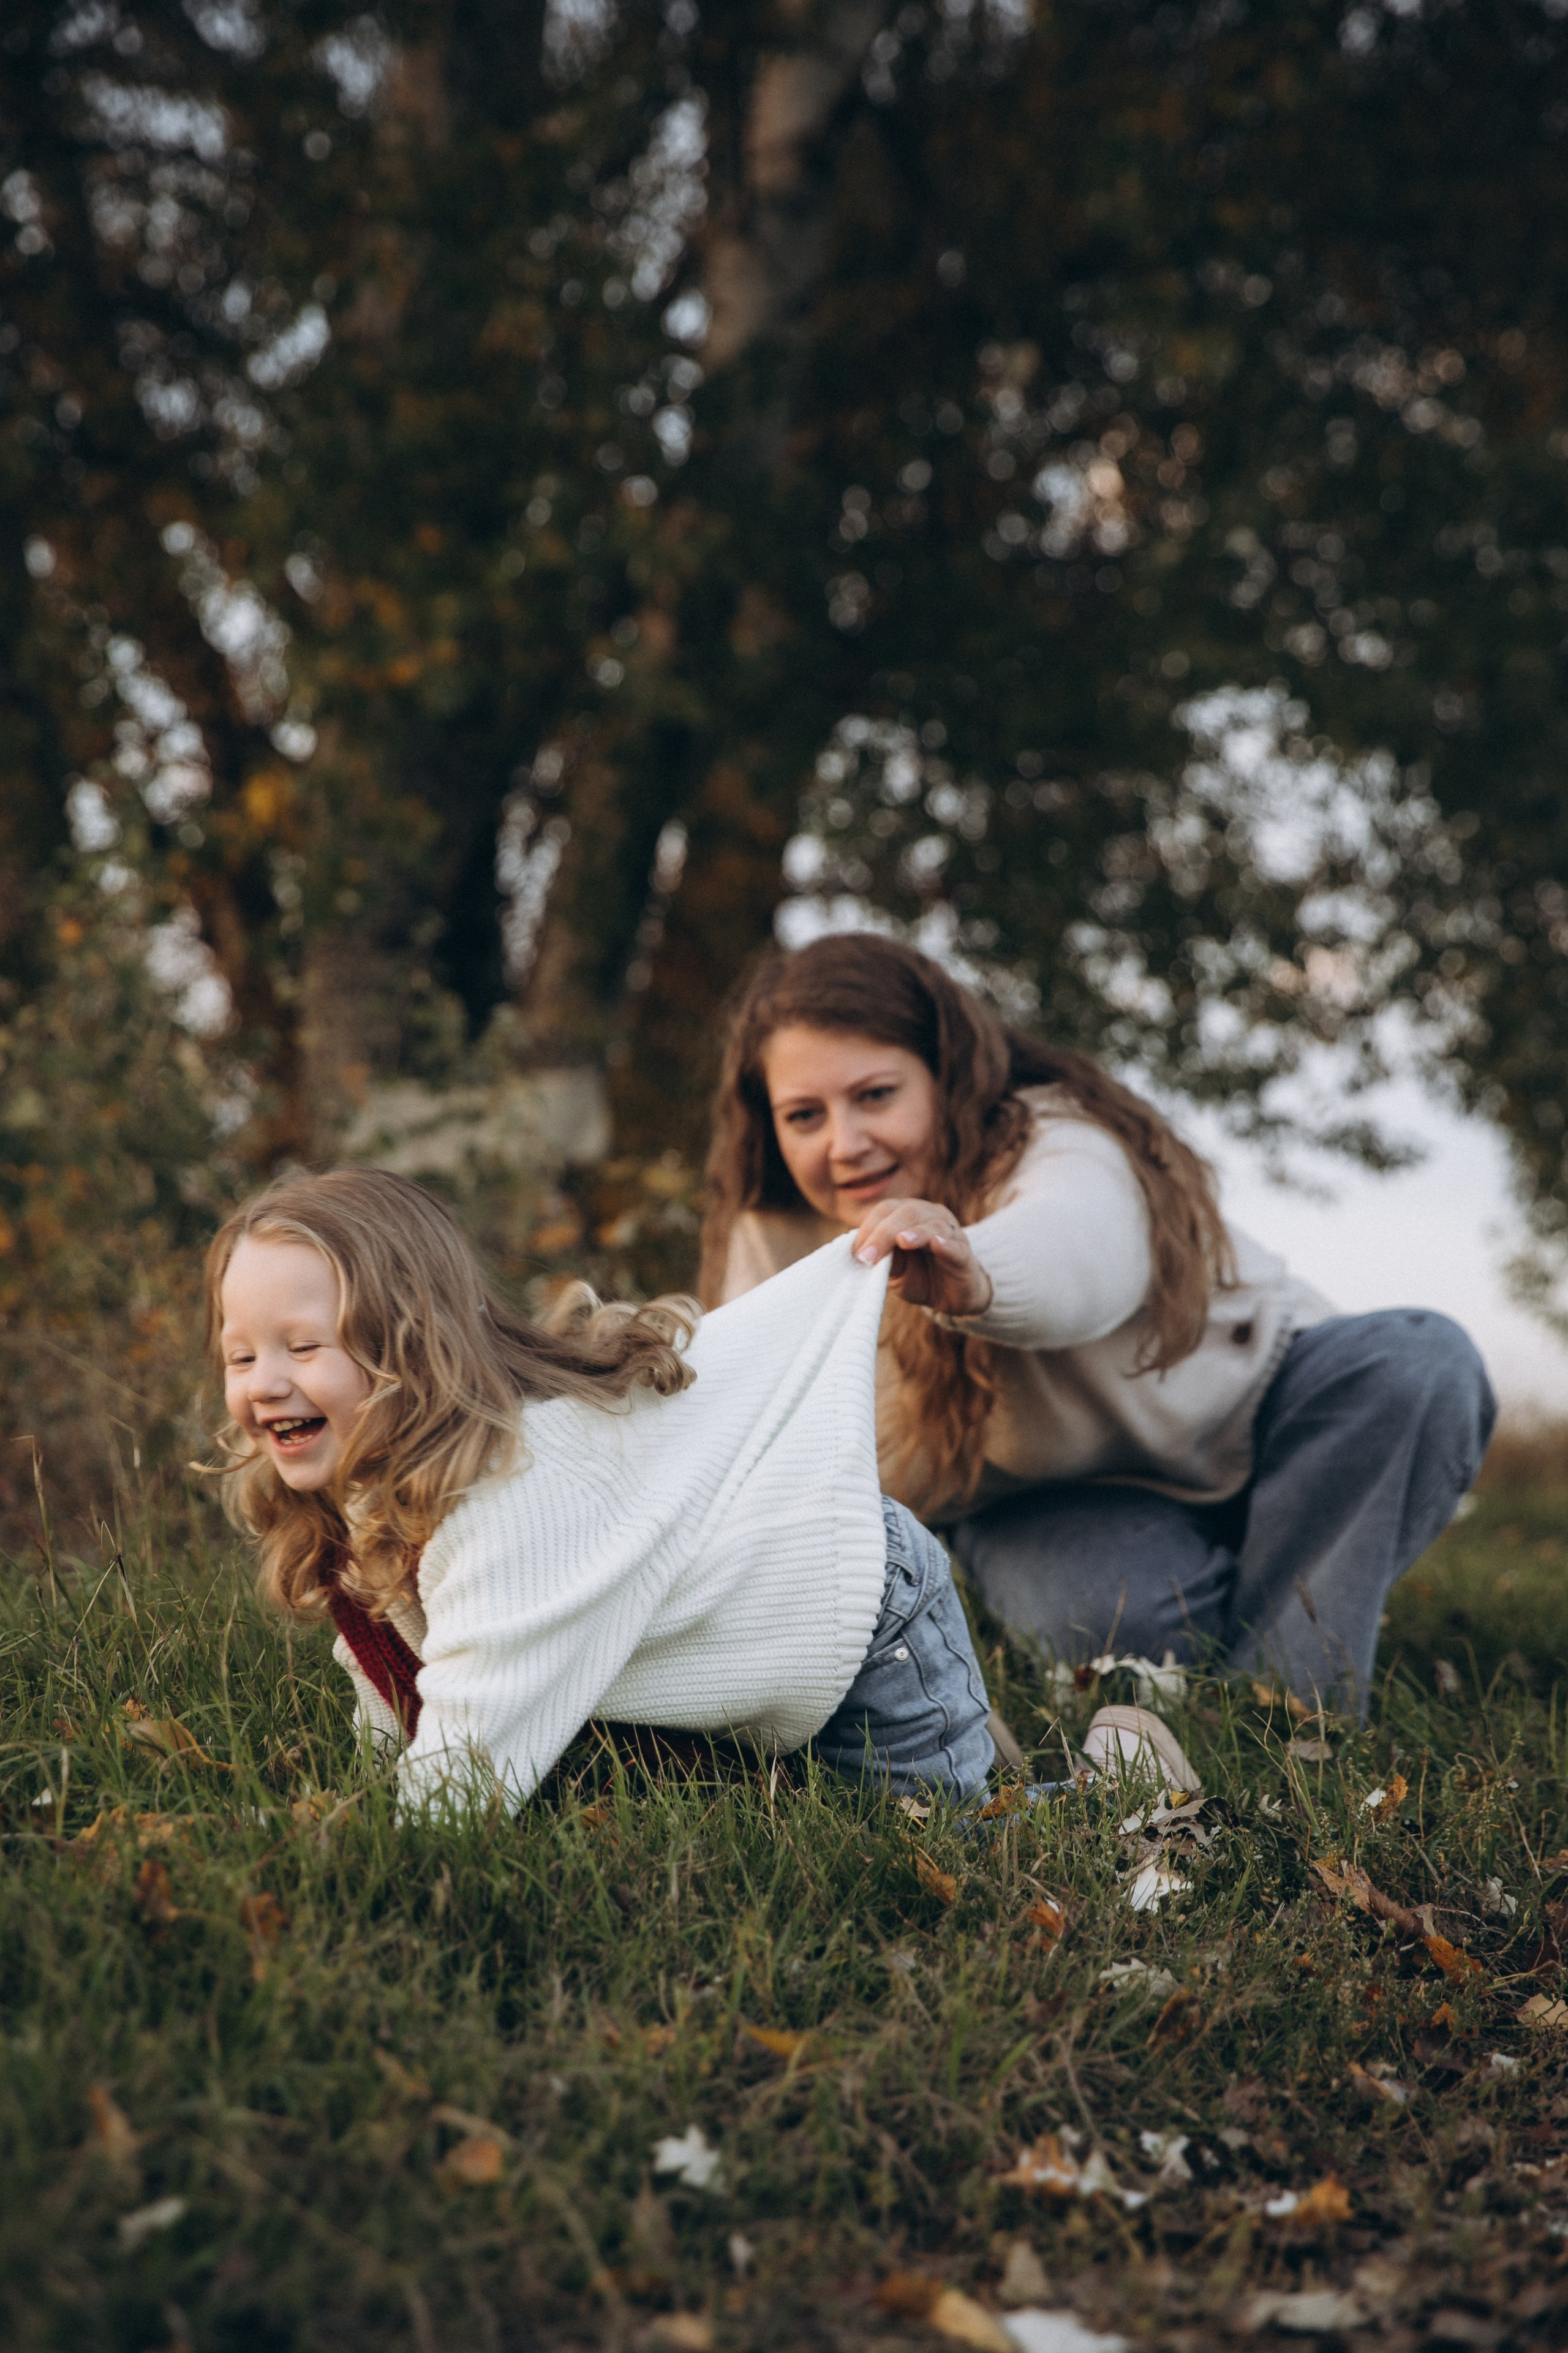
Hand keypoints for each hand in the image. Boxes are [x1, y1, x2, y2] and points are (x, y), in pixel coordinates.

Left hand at [851, 1197, 993, 1317]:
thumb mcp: (896, 1271)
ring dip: (915, 1233)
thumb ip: (884, 1259)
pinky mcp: (965, 1254)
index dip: (869, 1228)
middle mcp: (931, 1216)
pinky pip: (956, 1247)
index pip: (886, 1210)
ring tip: (901, 1241)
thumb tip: (863, 1255)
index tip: (856, 1254)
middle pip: (907, 1213)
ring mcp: (951, 1233)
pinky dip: (946, 1245)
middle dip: (884, 1233)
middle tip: (867, 1257)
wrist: (953, 1298)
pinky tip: (937, 1245)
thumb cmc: (921, 1277)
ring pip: (933, 1225)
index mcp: (909, 1215)